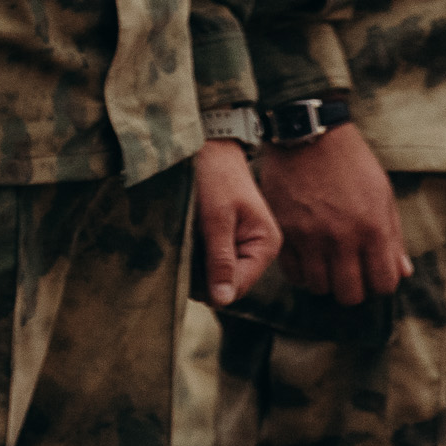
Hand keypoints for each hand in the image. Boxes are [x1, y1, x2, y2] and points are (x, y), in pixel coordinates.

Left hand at [195, 137, 285, 307]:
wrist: (210, 145)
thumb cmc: (215, 177)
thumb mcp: (216, 218)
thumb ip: (220, 259)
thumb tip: (222, 301)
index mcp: (266, 245)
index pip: (240, 285)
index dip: (212, 287)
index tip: (184, 278)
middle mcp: (260, 248)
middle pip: (229, 280)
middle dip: (204, 275)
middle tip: (180, 258)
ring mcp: (244, 242)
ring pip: (219, 270)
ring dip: (199, 264)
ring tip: (182, 244)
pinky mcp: (229, 235)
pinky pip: (213, 256)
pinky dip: (198, 253)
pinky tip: (186, 240)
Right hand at [256, 123, 406, 304]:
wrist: (308, 135)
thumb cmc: (351, 163)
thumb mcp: (382, 194)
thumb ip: (393, 237)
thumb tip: (402, 272)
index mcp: (373, 230)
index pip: (383, 284)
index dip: (380, 284)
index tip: (372, 273)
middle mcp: (341, 238)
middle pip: (349, 293)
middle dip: (353, 289)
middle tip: (349, 273)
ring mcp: (309, 236)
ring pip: (319, 287)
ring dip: (325, 281)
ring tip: (325, 266)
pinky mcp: (283, 230)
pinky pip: (291, 271)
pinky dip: (300, 272)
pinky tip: (306, 258)